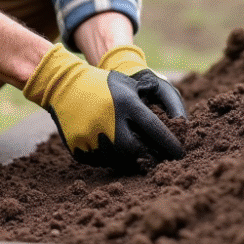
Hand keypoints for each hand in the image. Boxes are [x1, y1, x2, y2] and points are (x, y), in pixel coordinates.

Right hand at [24, 44, 183, 170]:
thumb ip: (149, 99)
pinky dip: (110, 158)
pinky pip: (100, 161)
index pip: (155, 129)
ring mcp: (92, 137)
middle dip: (151, 157)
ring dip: (130, 159)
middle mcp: (110, 122)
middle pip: (138, 151)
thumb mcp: (127, 83)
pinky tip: (112, 149)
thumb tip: (174, 117)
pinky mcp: (79, 147)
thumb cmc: (101, 83)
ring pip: (119, 160)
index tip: (181, 154)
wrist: (63, 85)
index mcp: (126, 104)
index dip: (171, 144)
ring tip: (135, 153)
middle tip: (158, 160)